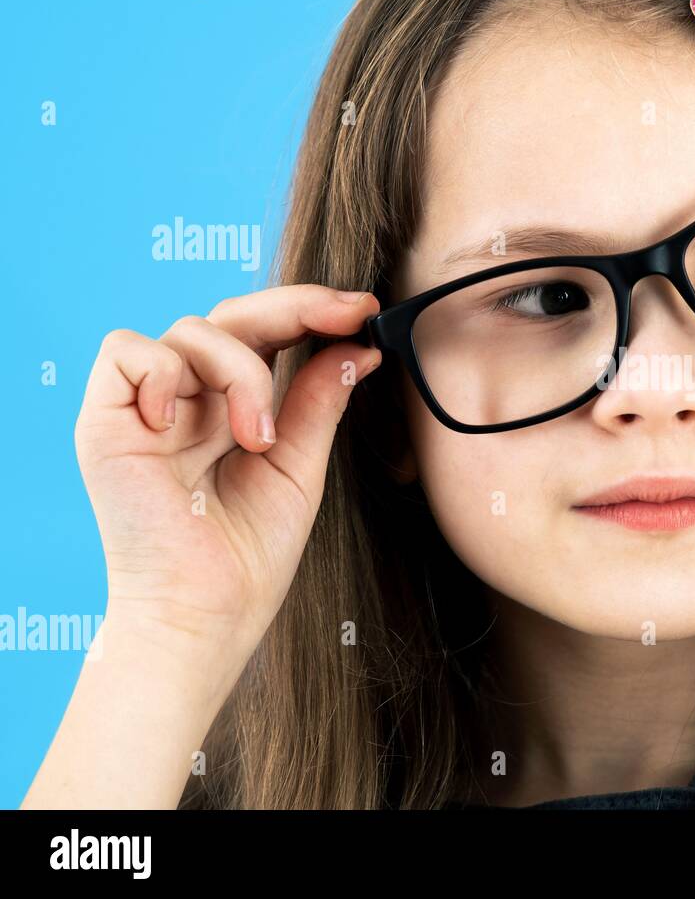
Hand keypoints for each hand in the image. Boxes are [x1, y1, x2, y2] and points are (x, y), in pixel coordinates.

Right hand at [74, 285, 380, 661]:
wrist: (209, 614)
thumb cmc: (248, 554)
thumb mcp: (299, 466)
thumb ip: (319, 401)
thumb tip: (358, 344)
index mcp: (230, 408)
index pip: (266, 334)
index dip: (311, 311)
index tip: (365, 309)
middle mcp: (187, 399)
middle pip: (232, 314)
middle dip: (295, 306)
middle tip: (349, 314)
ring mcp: (146, 408)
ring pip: (192, 329)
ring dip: (241, 373)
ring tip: (258, 439)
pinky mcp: (104, 422)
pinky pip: (126, 351)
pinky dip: (163, 373)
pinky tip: (183, 424)